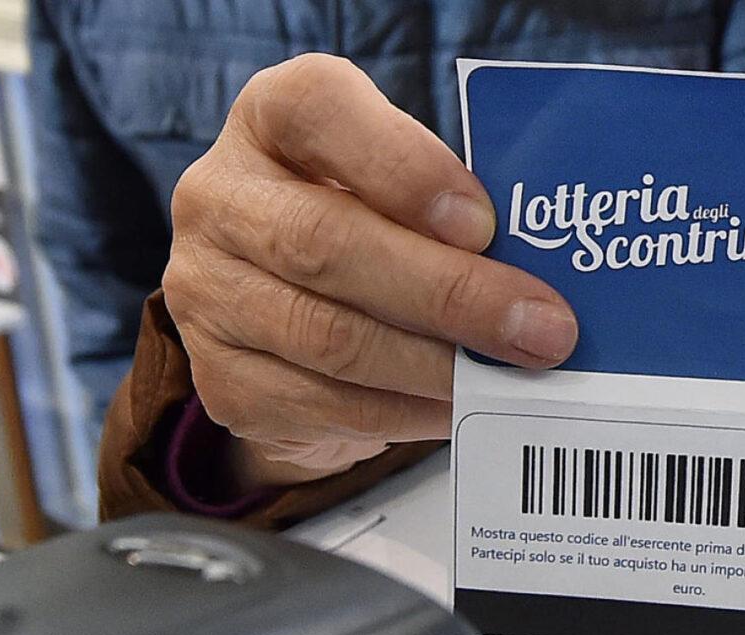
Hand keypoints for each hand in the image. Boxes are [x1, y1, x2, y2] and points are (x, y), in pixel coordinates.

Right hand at [164, 54, 579, 490]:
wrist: (280, 308)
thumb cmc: (365, 222)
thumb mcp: (397, 183)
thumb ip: (446, 205)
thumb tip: (533, 277)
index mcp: (270, 116)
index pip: (319, 112)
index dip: (402, 167)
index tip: (482, 222)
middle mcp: (219, 197)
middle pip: (325, 243)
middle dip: (448, 292)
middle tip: (540, 328)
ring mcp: (204, 292)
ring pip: (327, 336)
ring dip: (434, 365)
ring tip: (510, 378)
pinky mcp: (218, 377)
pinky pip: (319, 404)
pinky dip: (402, 412)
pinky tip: (457, 409)